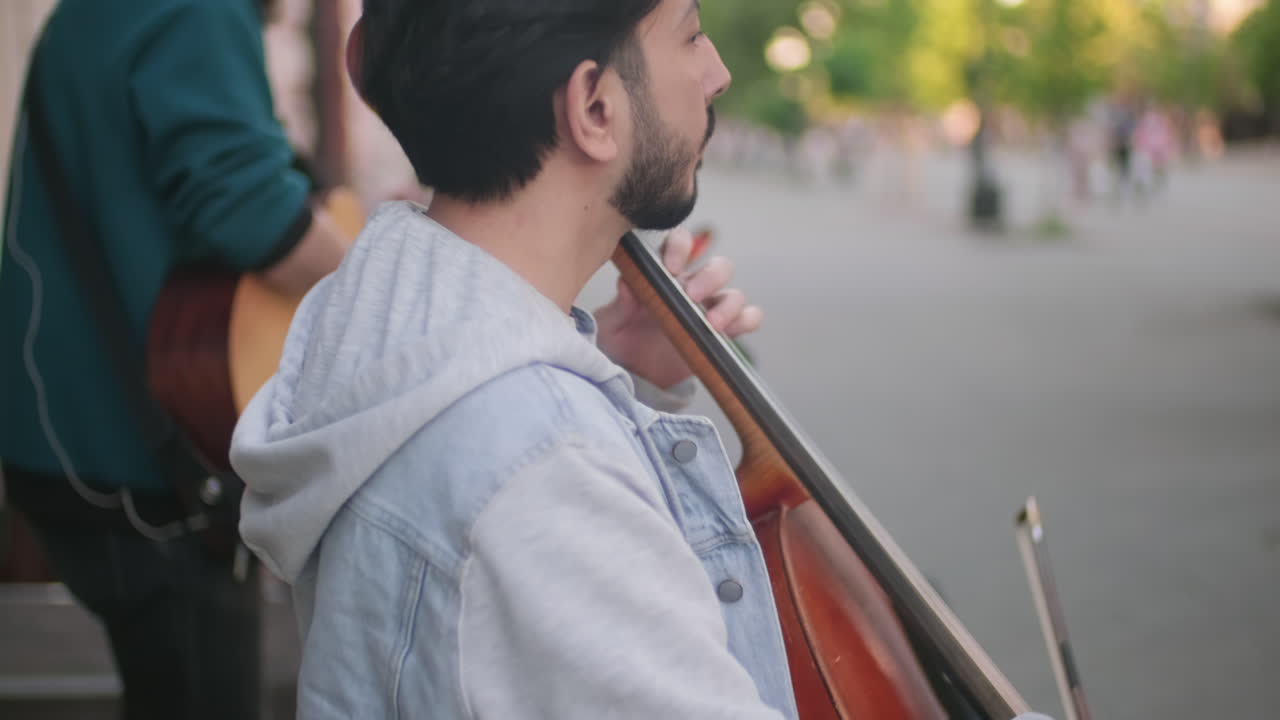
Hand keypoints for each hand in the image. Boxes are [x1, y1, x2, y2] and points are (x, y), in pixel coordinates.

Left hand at [594, 226, 762, 389]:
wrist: (634, 377)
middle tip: (693, 295)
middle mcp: (692, 288)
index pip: (679, 245)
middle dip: (710, 277)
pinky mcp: (723, 334)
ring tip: (712, 323)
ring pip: (735, 293)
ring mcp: (710, 310)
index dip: (680, 247)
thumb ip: (619, 306)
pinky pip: (748, 319)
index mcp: (664, 276)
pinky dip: (746, 320)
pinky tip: (731, 330)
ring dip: (729, 304)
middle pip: (717, 266)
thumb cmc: (621, 342)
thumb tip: (626, 284)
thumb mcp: (610, 324)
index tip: (671, 266)